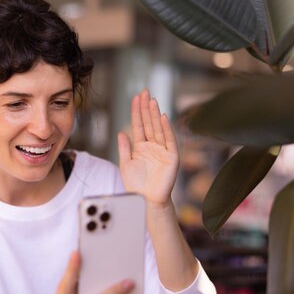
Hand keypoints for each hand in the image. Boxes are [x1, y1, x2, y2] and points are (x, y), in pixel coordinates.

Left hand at [118, 89, 179, 206]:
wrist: (146, 200)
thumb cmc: (136, 185)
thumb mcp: (126, 164)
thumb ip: (124, 148)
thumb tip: (121, 132)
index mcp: (141, 147)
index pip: (139, 125)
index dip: (137, 112)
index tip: (136, 98)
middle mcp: (153, 146)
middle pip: (149, 123)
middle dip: (146, 108)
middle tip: (144, 92)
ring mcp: (163, 151)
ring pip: (158, 129)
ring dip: (155, 114)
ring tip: (152, 100)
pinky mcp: (171, 157)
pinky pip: (169, 140)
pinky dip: (166, 129)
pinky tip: (162, 117)